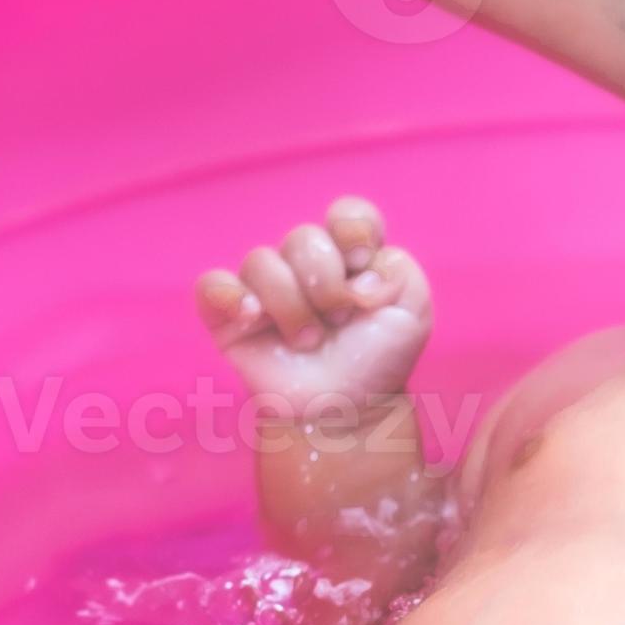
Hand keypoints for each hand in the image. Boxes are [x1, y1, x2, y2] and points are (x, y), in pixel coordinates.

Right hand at [197, 197, 433, 405]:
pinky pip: (212, 285)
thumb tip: (360, 268)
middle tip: (339, 321)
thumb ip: (399, 271)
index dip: (352, 230)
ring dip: (291, 306)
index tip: (362, 263)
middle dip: (326, 283)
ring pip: (261, 261)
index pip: (346, 214)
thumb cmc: (378, 360)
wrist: (346, 410)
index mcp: (350, 256)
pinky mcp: (231, 316)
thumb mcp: (413, 313)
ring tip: (308, 341)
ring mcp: (266, 289)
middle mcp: (306, 266)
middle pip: (302, 237)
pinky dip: (229, 296)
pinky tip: (252, 318)